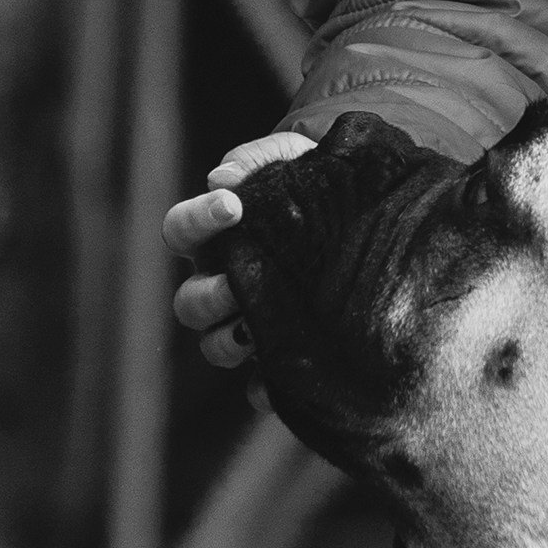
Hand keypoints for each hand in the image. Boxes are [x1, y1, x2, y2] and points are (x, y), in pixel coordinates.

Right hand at [165, 133, 316, 366]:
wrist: (367, 216)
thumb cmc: (317, 183)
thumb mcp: (297, 159)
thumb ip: (260, 160)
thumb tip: (220, 178)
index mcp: (214, 239)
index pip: (179, 230)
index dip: (196, 220)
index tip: (232, 206)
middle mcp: (220, 287)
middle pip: (188, 304)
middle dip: (210, 296)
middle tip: (239, 283)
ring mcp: (245, 326)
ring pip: (214, 347)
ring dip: (229, 341)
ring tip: (258, 330)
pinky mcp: (279, 360)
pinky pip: (259, 388)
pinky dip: (267, 387)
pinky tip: (284, 377)